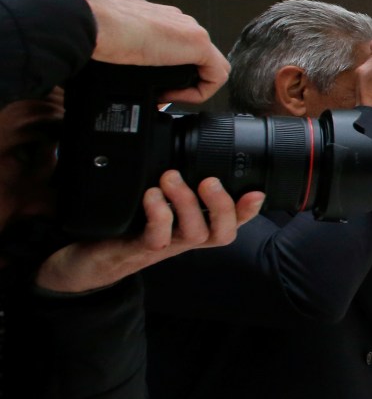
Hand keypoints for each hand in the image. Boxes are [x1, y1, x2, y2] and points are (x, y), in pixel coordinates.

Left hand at [35, 171, 264, 293]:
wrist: (89, 256)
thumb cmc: (126, 225)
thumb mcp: (155, 199)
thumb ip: (173, 178)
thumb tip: (182, 141)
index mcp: (195, 225)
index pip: (233, 221)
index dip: (248, 210)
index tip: (255, 191)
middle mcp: (186, 238)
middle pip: (222, 232)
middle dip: (222, 205)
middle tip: (209, 180)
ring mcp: (166, 246)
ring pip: (194, 233)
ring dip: (186, 203)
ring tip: (171, 178)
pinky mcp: (140, 249)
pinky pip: (159, 237)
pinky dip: (159, 215)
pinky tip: (151, 196)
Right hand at [81, 0, 228, 103]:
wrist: (94, 24)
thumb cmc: (98, 33)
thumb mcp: (121, 47)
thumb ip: (134, 55)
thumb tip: (132, 74)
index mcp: (162, 22)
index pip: (181, 51)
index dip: (174, 75)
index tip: (155, 88)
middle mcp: (180, 23)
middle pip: (199, 60)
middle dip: (185, 82)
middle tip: (163, 94)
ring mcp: (191, 30)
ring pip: (210, 66)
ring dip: (193, 87)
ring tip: (167, 95)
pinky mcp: (198, 42)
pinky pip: (216, 75)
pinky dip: (199, 91)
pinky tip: (175, 94)